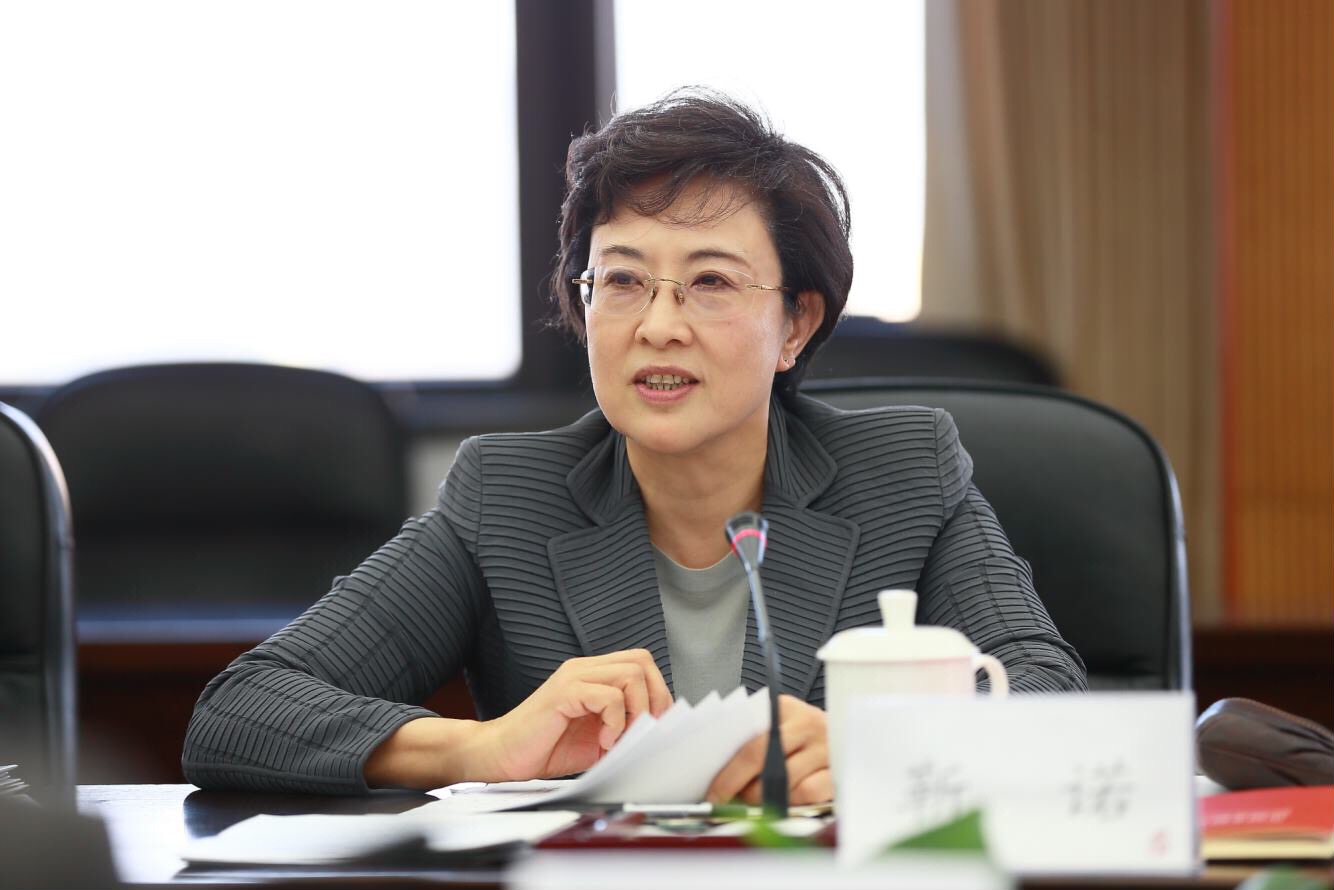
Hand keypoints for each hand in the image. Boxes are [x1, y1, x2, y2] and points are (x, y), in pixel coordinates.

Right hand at [475, 649, 672, 781]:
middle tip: (643, 730)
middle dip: (654, 698)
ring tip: (619, 737)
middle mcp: (584, 669)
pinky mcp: (564, 692)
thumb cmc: (545, 748)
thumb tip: (657, 733)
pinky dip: (615, 721)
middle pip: (641, 661)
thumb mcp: (597, 738)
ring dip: (636, 710)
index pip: (640, 663)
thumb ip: (624, 729)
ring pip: (631, 674)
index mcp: (593, 675)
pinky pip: (608, 696)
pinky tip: (603, 740)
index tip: (654, 725)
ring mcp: (573, 677)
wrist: (501, 755)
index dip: (657, 691)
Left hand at [706, 694, 830, 805]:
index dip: (729, 772)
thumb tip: (719, 773)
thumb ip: (753, 740)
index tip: (713, 791)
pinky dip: (793, 801)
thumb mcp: (779, 724)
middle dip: (740, 787)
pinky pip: (809, 792)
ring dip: (766, 797)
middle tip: (727, 801)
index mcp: (785, 708)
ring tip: (758, 799)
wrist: (854, 731)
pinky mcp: (839, 769)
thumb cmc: (804, 734)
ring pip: (786, 781)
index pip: (750, 741)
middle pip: (764, 759)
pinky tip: (786, 800)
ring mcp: (825, 746)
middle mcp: (807, 724)